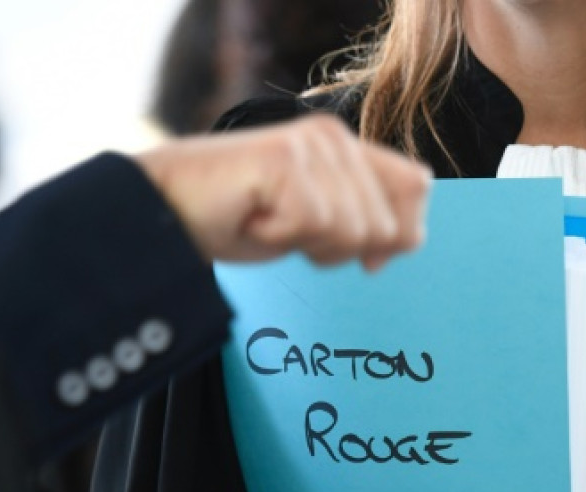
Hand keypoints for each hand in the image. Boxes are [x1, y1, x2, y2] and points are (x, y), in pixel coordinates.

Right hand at [133, 115, 432, 270]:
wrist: (169, 210)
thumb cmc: (237, 218)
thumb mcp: (316, 227)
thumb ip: (366, 224)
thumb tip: (412, 238)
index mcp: (348, 148)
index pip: (416, 186)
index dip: (400, 233)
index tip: (365, 258)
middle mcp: (334, 138)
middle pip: (384, 225)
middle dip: (339, 249)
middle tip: (290, 231)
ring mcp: (310, 145)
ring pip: (352, 229)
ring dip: (307, 244)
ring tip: (269, 220)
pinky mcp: (285, 161)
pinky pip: (312, 226)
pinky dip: (279, 238)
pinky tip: (254, 216)